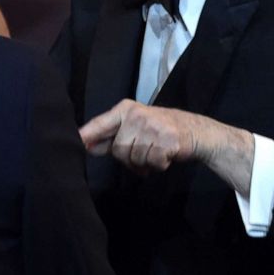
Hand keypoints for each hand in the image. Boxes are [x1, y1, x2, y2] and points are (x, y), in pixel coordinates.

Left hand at [79, 99, 254, 194]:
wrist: (197, 131)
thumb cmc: (161, 130)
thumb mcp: (134, 127)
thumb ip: (110, 136)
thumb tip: (85, 145)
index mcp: (125, 109)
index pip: (101, 124)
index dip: (88, 135)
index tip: (76, 141)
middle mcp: (137, 115)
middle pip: (118, 150)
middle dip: (129, 159)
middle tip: (144, 152)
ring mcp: (153, 127)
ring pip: (134, 159)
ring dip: (144, 163)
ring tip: (156, 152)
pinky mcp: (167, 141)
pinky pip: (152, 163)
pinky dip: (158, 165)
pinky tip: (166, 155)